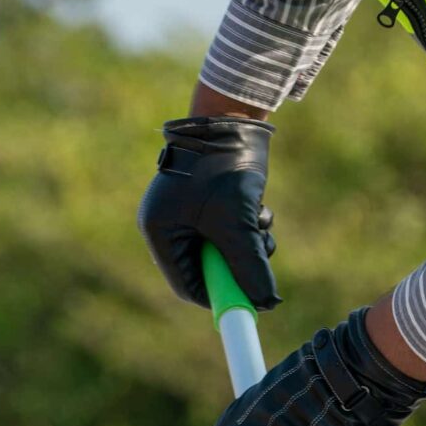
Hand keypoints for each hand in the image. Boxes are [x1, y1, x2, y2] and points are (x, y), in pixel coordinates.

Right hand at [139, 115, 279, 310]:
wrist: (231, 120)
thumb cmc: (223, 168)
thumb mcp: (237, 223)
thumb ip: (250, 267)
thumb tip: (266, 304)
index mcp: (159, 229)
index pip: (186, 285)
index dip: (218, 297)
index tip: (249, 305)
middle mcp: (169, 223)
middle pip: (208, 270)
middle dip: (239, 266)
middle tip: (262, 258)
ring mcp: (189, 214)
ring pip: (226, 253)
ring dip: (250, 247)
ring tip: (260, 224)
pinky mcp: (210, 204)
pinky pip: (231, 233)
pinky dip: (250, 230)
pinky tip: (259, 210)